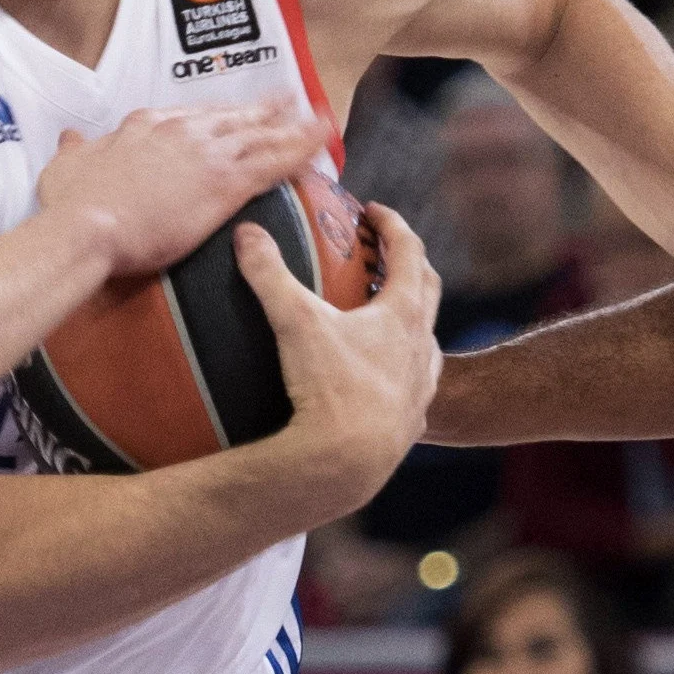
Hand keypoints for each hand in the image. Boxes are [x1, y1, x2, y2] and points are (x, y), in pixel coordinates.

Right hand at [39, 103, 333, 280]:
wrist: (88, 228)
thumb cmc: (72, 206)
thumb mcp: (63, 170)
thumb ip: (75, 152)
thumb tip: (70, 139)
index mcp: (146, 125)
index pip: (190, 116)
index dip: (215, 117)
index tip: (230, 116)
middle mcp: (181, 129)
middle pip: (232, 117)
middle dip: (263, 110)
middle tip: (288, 102)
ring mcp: (206, 152)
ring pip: (260, 133)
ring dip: (291, 125)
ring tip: (316, 120)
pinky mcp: (225, 182)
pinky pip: (274, 161)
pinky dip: (301, 149)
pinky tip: (321, 144)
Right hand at [244, 201, 441, 503]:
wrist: (348, 462)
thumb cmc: (329, 388)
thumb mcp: (295, 322)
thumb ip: (270, 274)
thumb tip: (246, 234)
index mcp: (403, 313)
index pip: (409, 251)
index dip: (392, 224)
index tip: (374, 211)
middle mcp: (422, 346)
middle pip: (427, 289)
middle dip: (408, 264)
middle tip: (385, 252)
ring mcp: (421, 386)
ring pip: (427, 342)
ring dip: (410, 321)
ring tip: (384, 318)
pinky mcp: (410, 423)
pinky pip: (413, 388)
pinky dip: (401, 372)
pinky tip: (379, 381)